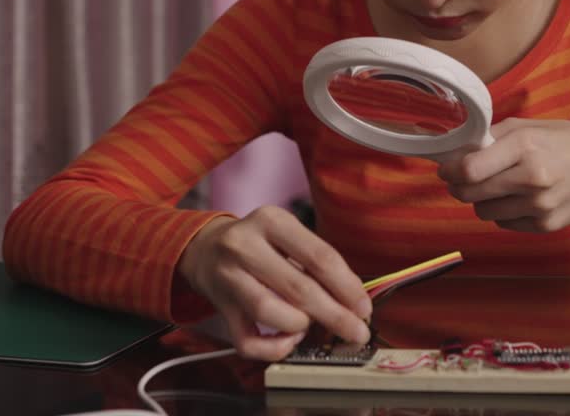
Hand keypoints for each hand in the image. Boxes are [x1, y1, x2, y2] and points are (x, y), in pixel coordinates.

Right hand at [175, 205, 372, 360]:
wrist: (204, 248)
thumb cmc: (259, 244)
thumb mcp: (287, 235)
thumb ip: (317, 261)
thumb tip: (354, 300)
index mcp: (271, 221)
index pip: (319, 257)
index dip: (347, 287)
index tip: (364, 307)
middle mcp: (245, 246)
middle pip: (298, 288)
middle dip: (335, 315)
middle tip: (356, 332)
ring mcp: (228, 278)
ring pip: (270, 312)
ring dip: (300, 326)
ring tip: (310, 326)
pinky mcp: (220, 308)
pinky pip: (247, 341)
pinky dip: (274, 348)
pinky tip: (289, 339)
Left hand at [438, 118, 569, 232]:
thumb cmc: (568, 143)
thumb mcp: (533, 127)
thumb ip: (495, 135)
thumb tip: (459, 148)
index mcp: (526, 146)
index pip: (470, 168)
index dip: (450, 170)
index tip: (446, 168)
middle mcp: (532, 178)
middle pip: (472, 193)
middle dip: (459, 186)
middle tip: (461, 179)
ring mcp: (539, 205)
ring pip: (484, 212)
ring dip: (481, 200)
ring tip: (495, 187)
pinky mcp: (545, 225)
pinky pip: (504, 223)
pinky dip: (503, 212)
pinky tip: (516, 198)